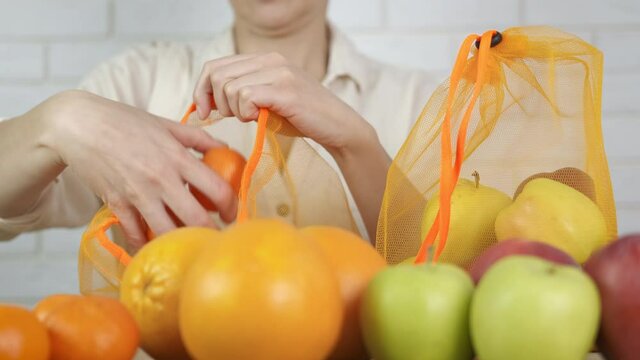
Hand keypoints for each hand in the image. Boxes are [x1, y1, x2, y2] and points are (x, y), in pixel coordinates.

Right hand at [40, 90, 235, 249]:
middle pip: (196, 218)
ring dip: (181, 241)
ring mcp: (138, 195)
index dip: (231, 206)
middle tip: (215, 234)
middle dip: (211, 231)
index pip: (217, 189)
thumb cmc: (125, 122)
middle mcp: (161, 179)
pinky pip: (136, 234)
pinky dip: (146, 243)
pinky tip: (154, 243)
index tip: (232, 212)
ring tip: (188, 241)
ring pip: (167, 232)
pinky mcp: (117, 205)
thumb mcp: (167, 125)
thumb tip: (225, 150)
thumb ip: (199, 139)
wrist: (80, 126)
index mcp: (178, 158)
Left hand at [192, 52, 376, 154]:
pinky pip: (246, 97)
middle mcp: (272, 60)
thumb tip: (208, 101)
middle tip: (231, 117)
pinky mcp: (286, 90)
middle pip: (217, 75)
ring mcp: (280, 73)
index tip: (204, 111)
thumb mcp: (267, 101)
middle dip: (215, 101)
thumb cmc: (302, 117)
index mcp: (265, 58)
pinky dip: (246, 112)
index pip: (216, 65)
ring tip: (253, 117)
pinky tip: (260, 118)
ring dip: (234, 109)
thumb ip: (242, 94)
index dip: (202, 89)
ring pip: (230, 87)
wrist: (338, 127)